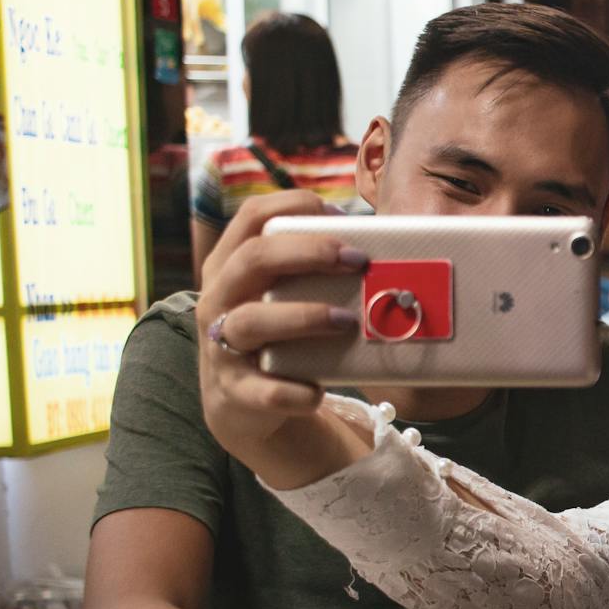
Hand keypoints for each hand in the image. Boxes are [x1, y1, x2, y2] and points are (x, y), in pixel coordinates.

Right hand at [195, 190, 369, 487]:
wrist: (243, 402)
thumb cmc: (278, 331)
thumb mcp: (283, 292)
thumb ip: (315, 268)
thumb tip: (389, 249)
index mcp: (232, 264)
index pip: (251, 216)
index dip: (294, 206)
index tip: (339, 215)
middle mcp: (219, 298)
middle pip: (253, 258)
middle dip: (308, 253)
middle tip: (358, 261)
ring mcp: (222, 345)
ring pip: (251, 321)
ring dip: (304, 317)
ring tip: (347, 320)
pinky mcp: (236, 391)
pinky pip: (262, 390)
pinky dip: (292, 391)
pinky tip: (318, 391)